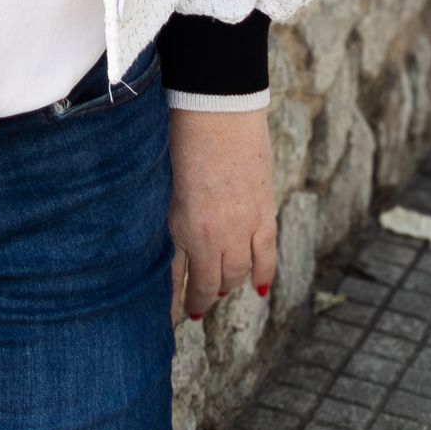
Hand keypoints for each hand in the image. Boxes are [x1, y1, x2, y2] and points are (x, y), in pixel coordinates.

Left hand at [167, 106, 275, 324]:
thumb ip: (168, 223)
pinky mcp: (264, 212)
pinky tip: (259, 288)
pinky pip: (267, 255)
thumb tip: (169, 252)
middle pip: (210, 282)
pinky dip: (264, 274)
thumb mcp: (162, 188)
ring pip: (238, 273)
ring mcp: (242, 227)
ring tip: (220, 290)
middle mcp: (212, 237)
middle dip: (202, 297)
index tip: (171, 319)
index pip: (178, 281)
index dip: (174, 305)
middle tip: (196, 306)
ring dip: (228, 285)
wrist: (215, 110)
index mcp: (182, 229)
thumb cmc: (179, 139)